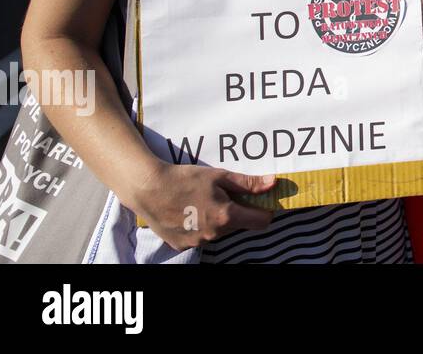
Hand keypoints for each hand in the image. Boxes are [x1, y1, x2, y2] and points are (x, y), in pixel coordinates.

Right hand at [130, 161, 275, 249]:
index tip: (261, 203)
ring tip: (201, 202)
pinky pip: (199, 237)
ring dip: (216, 220)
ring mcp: (196, 242)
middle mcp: (213, 234)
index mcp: (226, 216)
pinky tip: (188, 212)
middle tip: (223, 195)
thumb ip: (248, 183)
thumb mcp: (219, 176)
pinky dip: (199, 227)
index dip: (265, 211)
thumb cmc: (185, 179)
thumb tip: (273, 183)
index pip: (260, 222)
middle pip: (237, 225)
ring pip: (218, 232)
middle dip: (236, 212)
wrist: (149, 188)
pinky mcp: (181, 246)